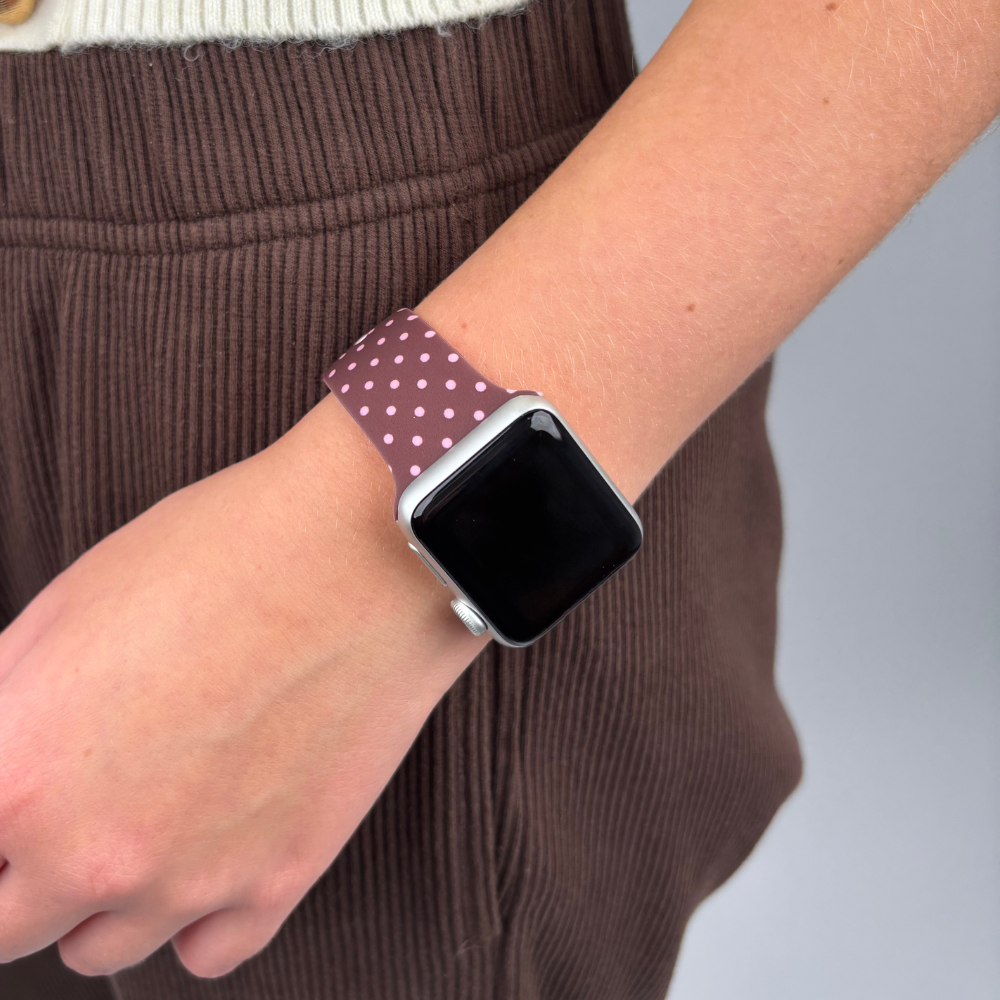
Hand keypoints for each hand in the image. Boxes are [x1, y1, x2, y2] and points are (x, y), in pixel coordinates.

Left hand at [0, 396, 484, 977]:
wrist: (361, 558)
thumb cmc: (226, 558)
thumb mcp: (68, 606)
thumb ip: (6, 700)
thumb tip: (6, 739)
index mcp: (21, 776)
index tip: (13, 800)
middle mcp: (94, 853)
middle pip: (8, 924)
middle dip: (20, 868)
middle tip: (65, 805)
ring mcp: (192, 880)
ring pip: (96, 950)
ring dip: (102, 897)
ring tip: (143, 818)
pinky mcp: (280, 879)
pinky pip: (205, 952)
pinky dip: (194, 916)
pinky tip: (205, 852)